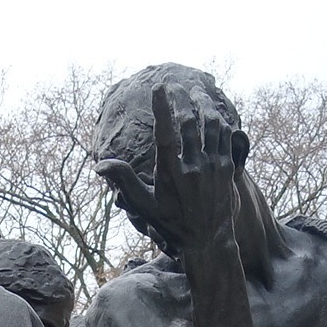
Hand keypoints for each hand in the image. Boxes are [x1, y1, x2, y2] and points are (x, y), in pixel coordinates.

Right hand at [94, 85, 240, 260]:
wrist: (208, 242)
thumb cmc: (172, 224)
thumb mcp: (145, 205)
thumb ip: (124, 181)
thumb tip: (99, 166)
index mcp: (171, 173)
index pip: (166, 133)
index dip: (162, 107)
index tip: (160, 86)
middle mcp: (193, 166)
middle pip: (189, 122)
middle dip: (182, 98)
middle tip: (177, 84)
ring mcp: (213, 166)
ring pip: (210, 124)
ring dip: (203, 104)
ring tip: (197, 91)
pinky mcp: (227, 167)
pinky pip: (225, 136)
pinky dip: (218, 121)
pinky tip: (213, 114)